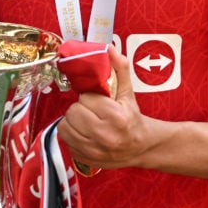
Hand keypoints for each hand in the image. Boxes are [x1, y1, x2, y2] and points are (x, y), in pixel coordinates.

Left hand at [58, 47, 148, 169]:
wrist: (141, 147)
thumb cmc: (132, 118)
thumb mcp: (128, 92)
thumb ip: (119, 69)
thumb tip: (109, 49)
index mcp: (116, 117)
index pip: (85, 99)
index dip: (90, 98)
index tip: (98, 102)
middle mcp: (104, 136)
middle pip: (73, 112)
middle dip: (80, 109)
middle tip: (90, 111)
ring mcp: (94, 150)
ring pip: (65, 127)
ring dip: (73, 122)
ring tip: (86, 121)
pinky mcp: (86, 159)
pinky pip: (66, 141)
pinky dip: (72, 136)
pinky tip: (85, 133)